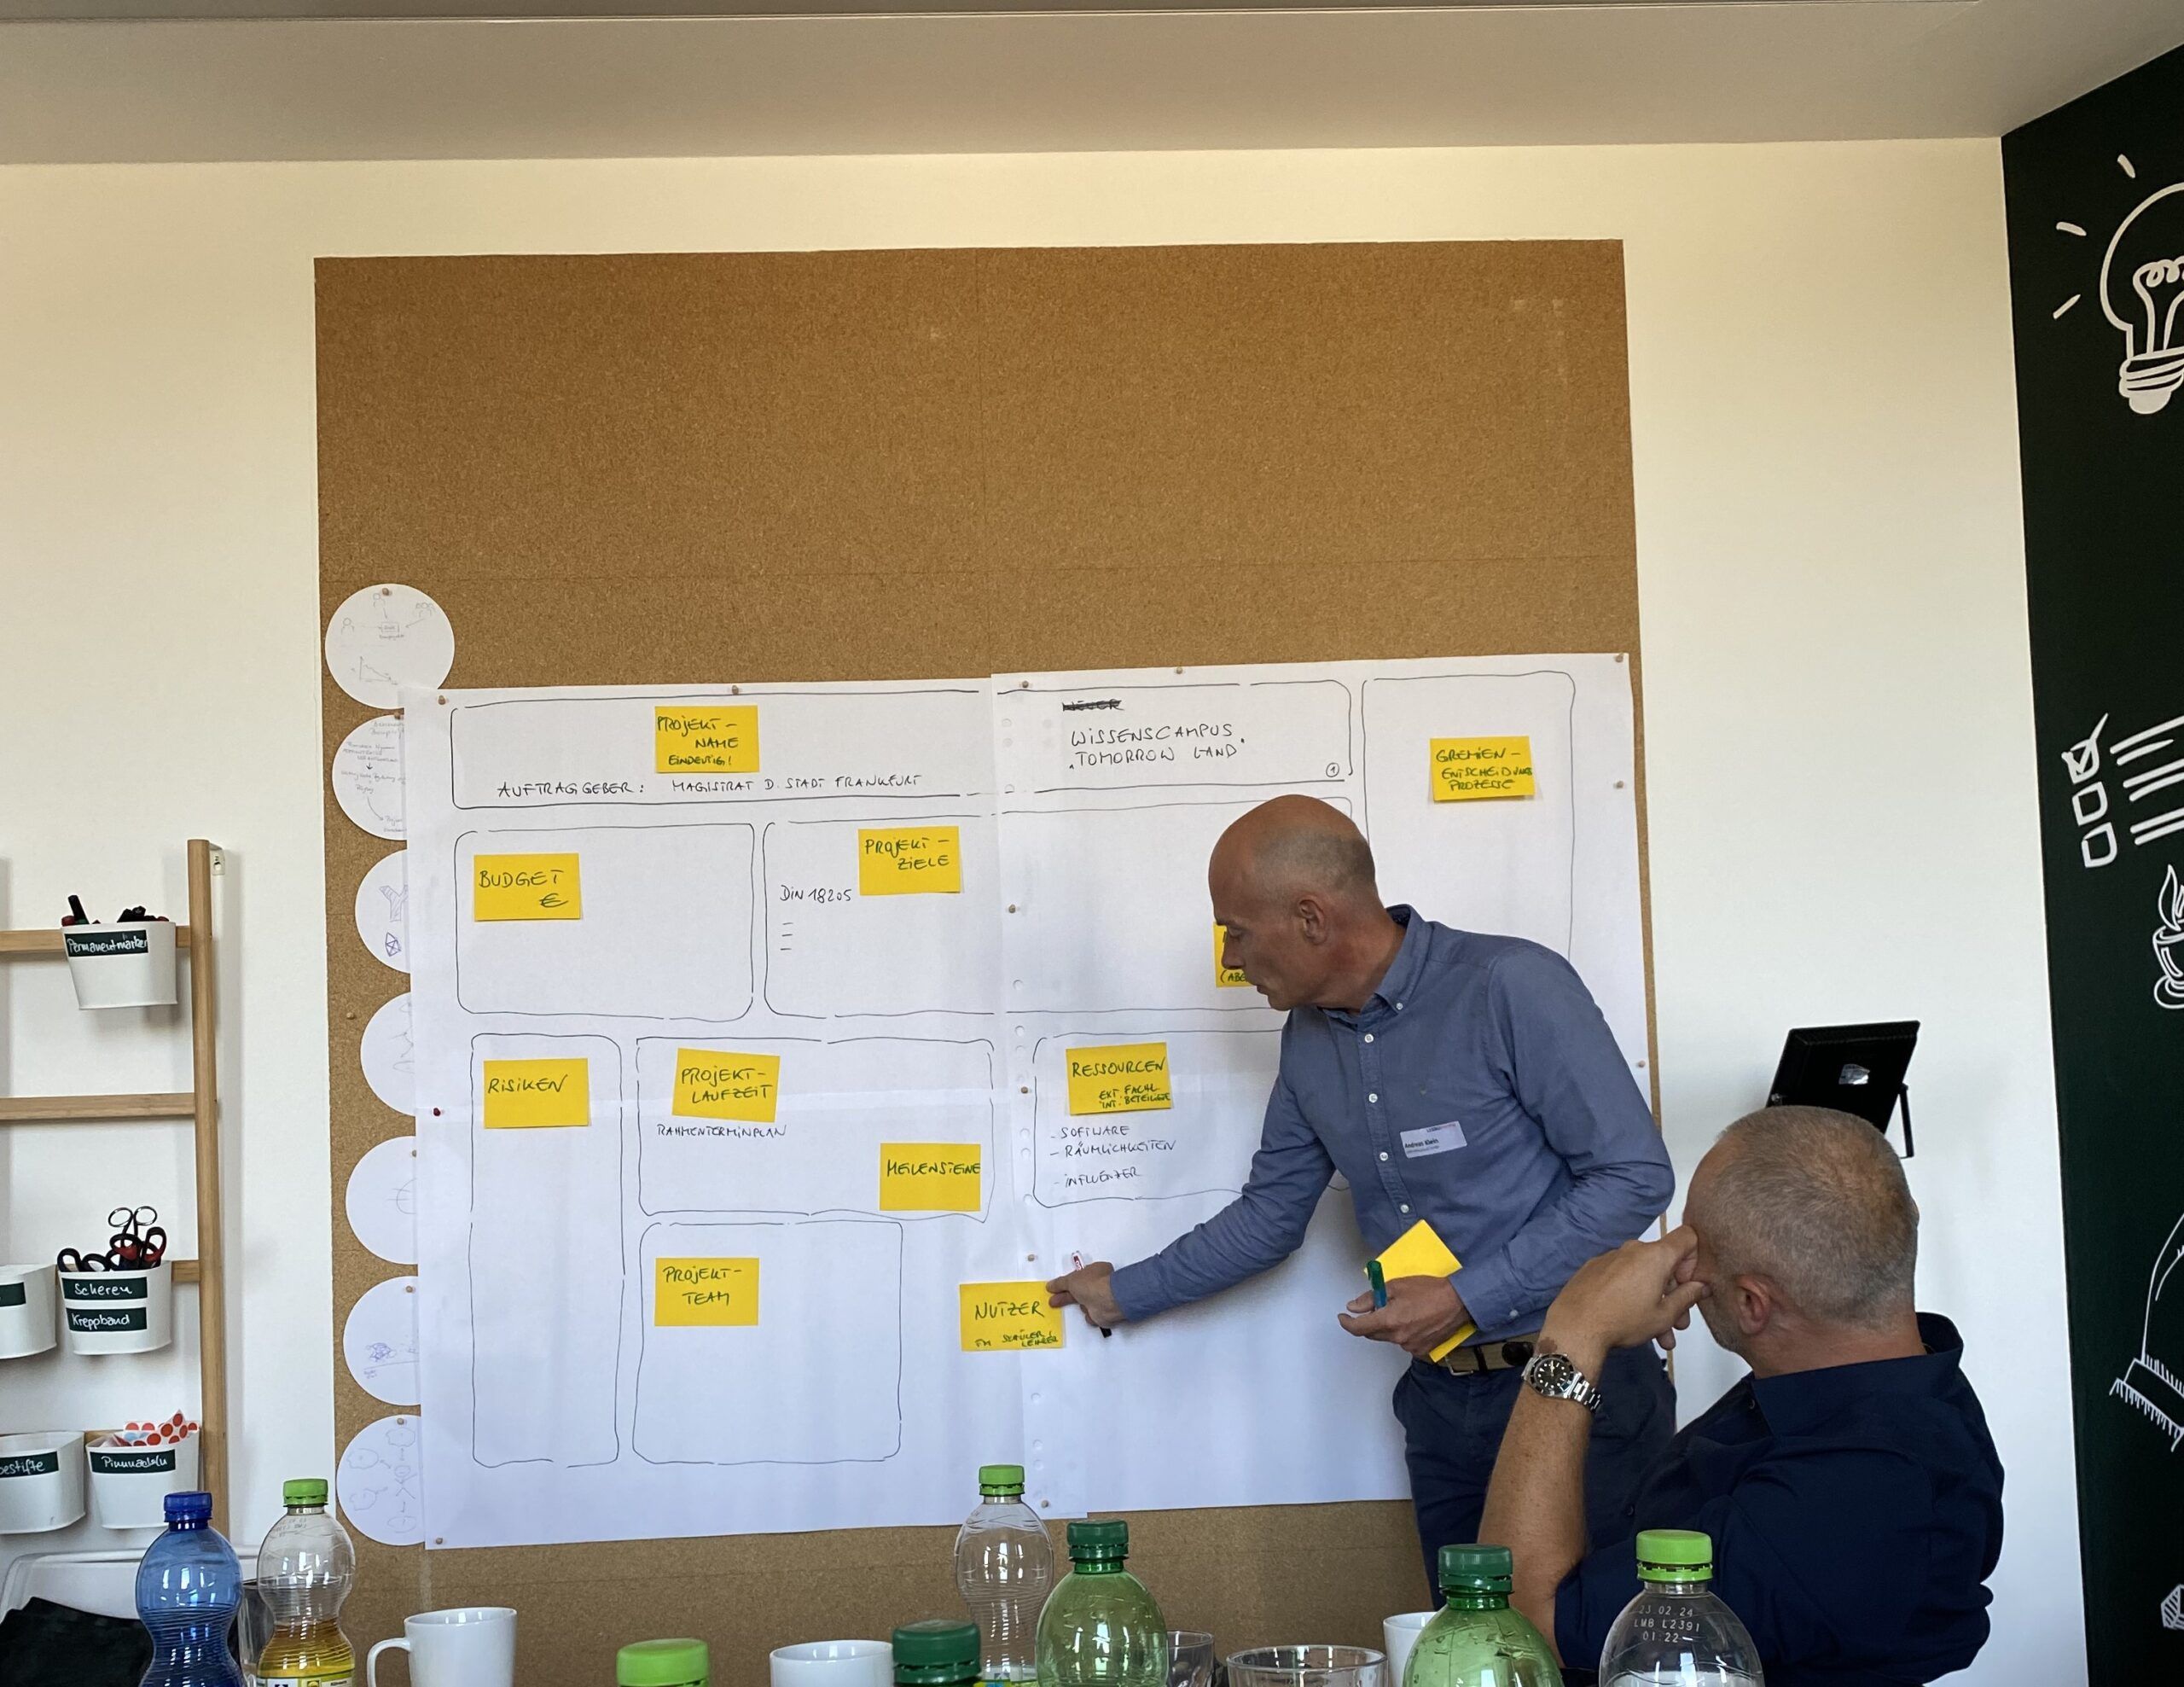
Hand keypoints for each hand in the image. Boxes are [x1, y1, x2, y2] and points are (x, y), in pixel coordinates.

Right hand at [1047, 1261, 1125, 1329]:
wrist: (1106, 1301)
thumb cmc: (1091, 1284)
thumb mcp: (1070, 1280)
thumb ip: (1059, 1283)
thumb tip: (1050, 1285)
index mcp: (1096, 1271)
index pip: (1079, 1276)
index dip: (1068, 1282)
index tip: (1057, 1288)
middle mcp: (1100, 1284)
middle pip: (1079, 1291)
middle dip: (1065, 1296)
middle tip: (1053, 1301)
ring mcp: (1101, 1298)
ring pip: (1084, 1304)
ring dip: (1080, 1305)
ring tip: (1081, 1305)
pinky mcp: (1103, 1312)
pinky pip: (1091, 1315)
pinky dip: (1089, 1315)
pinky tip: (1090, 1311)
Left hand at [1338, 1275, 1469, 1357]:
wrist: (1459, 1302)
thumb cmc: (1429, 1290)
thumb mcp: (1396, 1286)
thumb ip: (1371, 1298)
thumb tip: (1354, 1307)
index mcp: (1389, 1321)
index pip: (1359, 1328)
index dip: (1347, 1323)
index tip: (1343, 1317)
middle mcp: (1397, 1337)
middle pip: (1373, 1334)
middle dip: (1369, 1322)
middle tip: (1377, 1307)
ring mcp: (1410, 1346)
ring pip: (1389, 1338)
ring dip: (1388, 1327)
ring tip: (1402, 1310)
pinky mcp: (1422, 1350)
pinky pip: (1404, 1342)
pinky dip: (1403, 1333)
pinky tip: (1413, 1320)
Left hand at [1540, 1227, 1707, 1369]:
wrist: (1575, 1327)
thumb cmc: (1624, 1320)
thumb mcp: (1664, 1315)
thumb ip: (1687, 1297)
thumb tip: (1701, 1286)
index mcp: (1655, 1255)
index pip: (1687, 1237)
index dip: (1694, 1259)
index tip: (1687, 1285)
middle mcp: (1633, 1249)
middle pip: (1664, 1263)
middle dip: (1674, 1293)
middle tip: (1678, 1324)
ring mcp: (1611, 1257)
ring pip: (1643, 1275)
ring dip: (1655, 1301)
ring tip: (1659, 1335)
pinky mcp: (1594, 1268)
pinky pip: (1622, 1277)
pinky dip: (1631, 1294)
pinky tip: (1630, 1320)